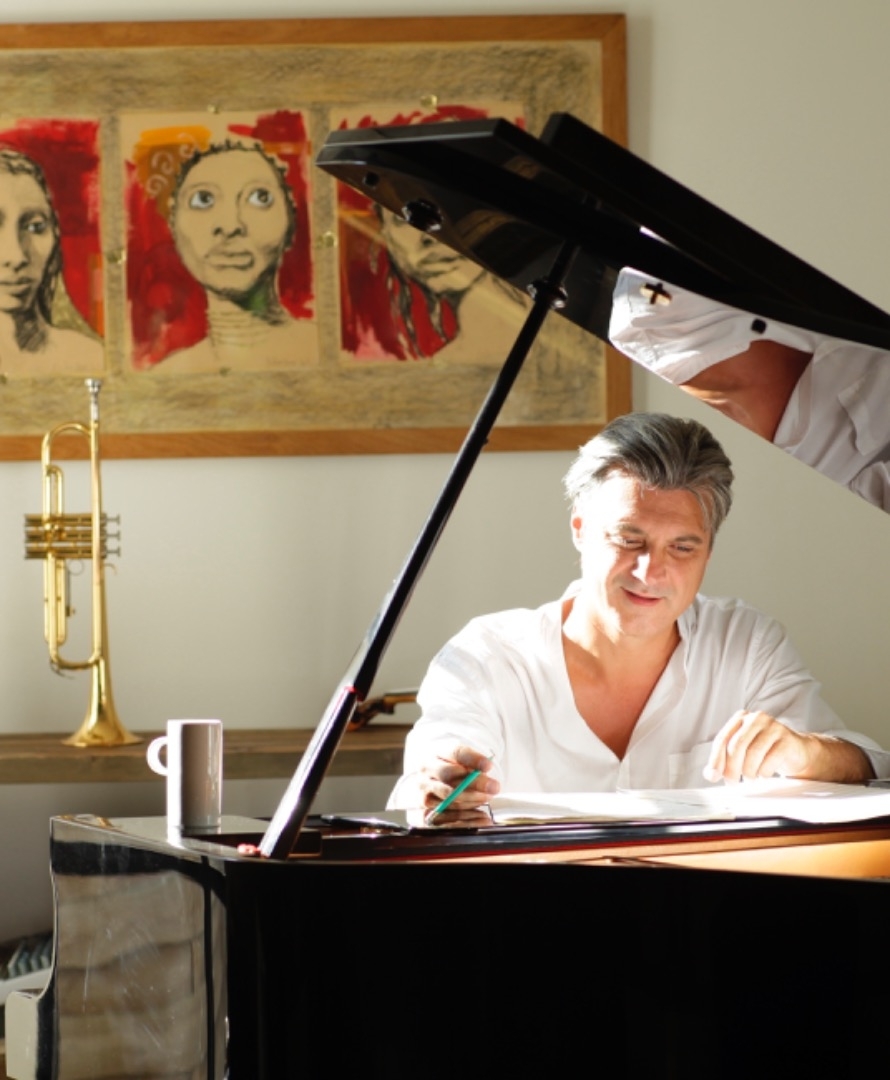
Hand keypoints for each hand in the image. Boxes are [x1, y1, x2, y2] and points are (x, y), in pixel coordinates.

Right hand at [414, 744, 499, 812]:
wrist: (436, 780)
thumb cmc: (455, 769)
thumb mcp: (465, 760)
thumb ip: (474, 763)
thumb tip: (485, 768)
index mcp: (439, 752)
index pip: (456, 753)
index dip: (473, 759)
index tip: (488, 766)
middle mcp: (427, 770)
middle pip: (449, 775)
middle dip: (474, 783)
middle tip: (493, 788)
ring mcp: (424, 790)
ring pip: (448, 797)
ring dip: (471, 800)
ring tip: (487, 798)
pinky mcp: (424, 810)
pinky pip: (444, 817)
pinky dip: (465, 818)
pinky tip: (479, 817)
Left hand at [703, 710, 873, 783]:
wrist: (797, 752)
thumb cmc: (766, 751)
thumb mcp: (743, 753)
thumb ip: (725, 760)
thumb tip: (710, 774)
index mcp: (741, 718)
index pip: (722, 739)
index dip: (716, 759)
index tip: (713, 776)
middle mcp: (756, 718)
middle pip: (736, 746)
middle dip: (732, 769)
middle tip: (732, 783)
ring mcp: (773, 726)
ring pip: (753, 754)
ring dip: (749, 772)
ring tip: (751, 777)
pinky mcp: (787, 739)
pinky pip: (770, 760)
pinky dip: (764, 772)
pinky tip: (765, 773)